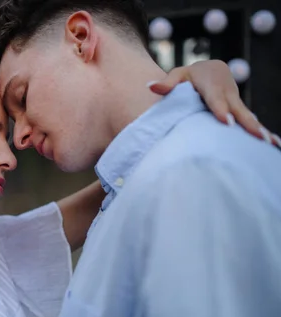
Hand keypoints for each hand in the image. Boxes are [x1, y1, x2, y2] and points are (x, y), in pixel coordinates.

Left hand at [148, 60, 279, 147]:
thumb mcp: (177, 74)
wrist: (210, 69)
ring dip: (257, 128)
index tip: (225, 121)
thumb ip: (167, 83)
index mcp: (211, 82)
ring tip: (267, 142)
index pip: (215, 97)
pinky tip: (273, 144)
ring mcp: (235, 100)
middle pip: (237, 108)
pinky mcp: (239, 109)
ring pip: (247, 115)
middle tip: (254, 135)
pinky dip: (260, 131)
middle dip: (245, 122)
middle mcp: (227, 92)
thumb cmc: (189, 76)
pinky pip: (249, 120)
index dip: (220, 108)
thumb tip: (151, 87)